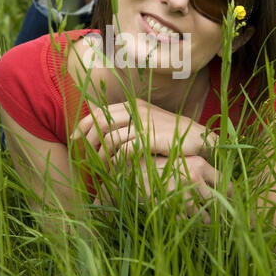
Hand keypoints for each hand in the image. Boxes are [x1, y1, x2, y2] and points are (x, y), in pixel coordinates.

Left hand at [71, 98, 218, 166]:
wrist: (199, 139)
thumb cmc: (172, 134)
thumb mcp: (149, 122)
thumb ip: (129, 123)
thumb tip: (106, 133)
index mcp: (133, 104)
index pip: (100, 112)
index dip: (84, 125)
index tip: (76, 138)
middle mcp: (136, 111)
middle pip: (100, 123)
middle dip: (88, 140)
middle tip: (84, 156)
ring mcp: (142, 124)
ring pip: (109, 139)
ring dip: (101, 156)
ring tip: (100, 167)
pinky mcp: (149, 139)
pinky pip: (122, 151)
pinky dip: (115, 162)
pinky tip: (115, 170)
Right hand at [93, 151, 232, 224]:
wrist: (126, 170)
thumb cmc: (152, 162)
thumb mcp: (176, 157)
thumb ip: (195, 165)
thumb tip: (213, 178)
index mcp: (198, 164)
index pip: (226, 183)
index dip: (230, 194)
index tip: (229, 200)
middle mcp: (194, 178)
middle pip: (218, 202)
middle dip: (218, 211)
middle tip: (217, 214)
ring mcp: (182, 194)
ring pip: (205, 217)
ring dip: (203, 220)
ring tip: (197, 217)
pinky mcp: (170, 208)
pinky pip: (187, 223)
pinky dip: (187, 225)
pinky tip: (181, 219)